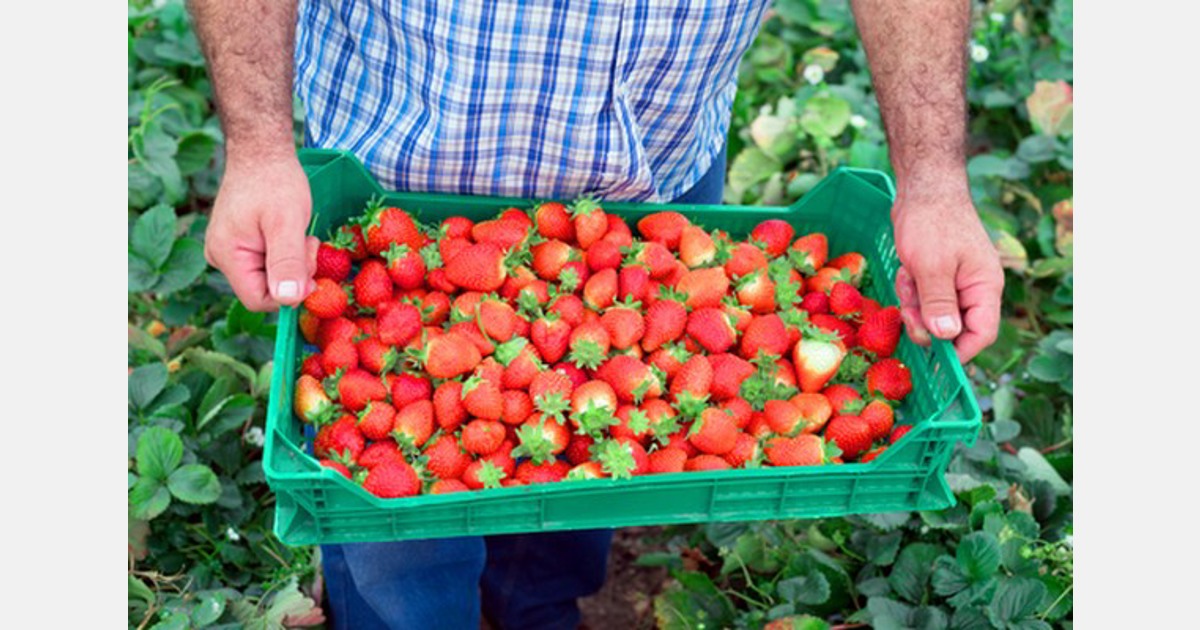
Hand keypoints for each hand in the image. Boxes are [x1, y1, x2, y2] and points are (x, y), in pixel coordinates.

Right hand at [204, 152, 318, 310]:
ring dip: (293, 263)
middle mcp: (220, 257)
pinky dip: (286, 255)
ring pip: (269, 277)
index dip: (289, 293)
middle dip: (294, 274)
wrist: (262, 152)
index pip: (259, 300)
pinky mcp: (240, 245)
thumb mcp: (287, 223)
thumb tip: (288, 299)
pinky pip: (267, 264)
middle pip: (265, 289)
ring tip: (300, 234)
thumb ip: (287, 262)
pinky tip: (291, 234)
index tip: (311, 266)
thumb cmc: (275, 182)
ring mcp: (229, 251)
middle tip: (308, 242)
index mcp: (226, 255)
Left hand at [891, 179, 1003, 363]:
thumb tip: (945, 337)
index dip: (959, 352)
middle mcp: (973, 289)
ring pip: (932, 315)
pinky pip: (921, 298)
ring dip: (913, 303)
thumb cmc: (931, 222)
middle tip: (907, 308)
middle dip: (925, 322)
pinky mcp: (935, 277)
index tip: (933, 360)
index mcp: (984, 288)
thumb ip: (939, 303)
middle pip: (952, 329)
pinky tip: (905, 268)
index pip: (981, 334)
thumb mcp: (932, 266)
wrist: (922, 188)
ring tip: (908, 275)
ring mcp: (954, 283)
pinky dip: (909, 289)